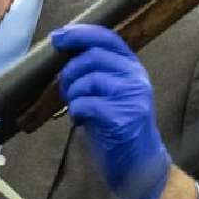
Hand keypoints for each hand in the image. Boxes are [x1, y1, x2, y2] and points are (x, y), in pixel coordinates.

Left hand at [51, 24, 170, 198]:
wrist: (140, 165)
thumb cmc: (118, 127)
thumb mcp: (110, 93)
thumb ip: (96, 72)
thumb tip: (63, 52)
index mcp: (133, 68)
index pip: (107, 38)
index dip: (80, 33)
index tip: (57, 37)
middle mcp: (136, 78)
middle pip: (92, 57)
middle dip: (69, 71)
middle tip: (64, 89)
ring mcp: (132, 97)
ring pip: (88, 80)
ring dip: (72, 95)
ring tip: (76, 108)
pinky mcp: (123, 118)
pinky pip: (86, 104)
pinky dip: (76, 111)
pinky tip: (82, 121)